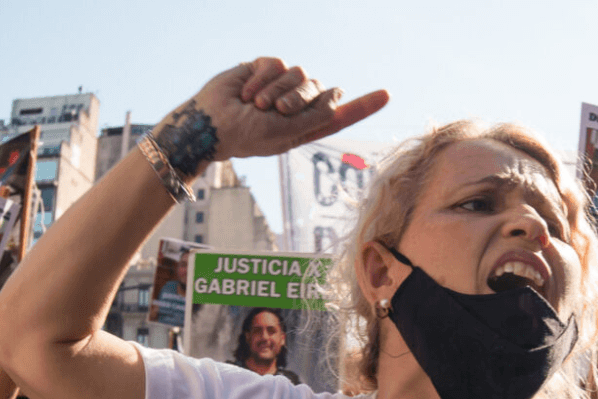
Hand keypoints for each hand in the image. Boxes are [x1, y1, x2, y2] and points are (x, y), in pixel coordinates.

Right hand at [154, 57, 388, 173]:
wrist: (211, 123)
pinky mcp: (265, 68)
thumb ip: (314, 116)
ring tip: (257, 104)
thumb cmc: (246, 136)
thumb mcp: (284, 133)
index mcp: (307, 125)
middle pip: (320, 90)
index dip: (363, 105)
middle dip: (300, 98)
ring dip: (278, 89)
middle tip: (276, 111)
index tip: (386, 94)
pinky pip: (277, 63)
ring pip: (300, 73)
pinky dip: (262, 77)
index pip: (341, 114)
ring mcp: (282, 85)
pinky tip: (246, 91)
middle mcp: (298, 104)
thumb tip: (337, 96)